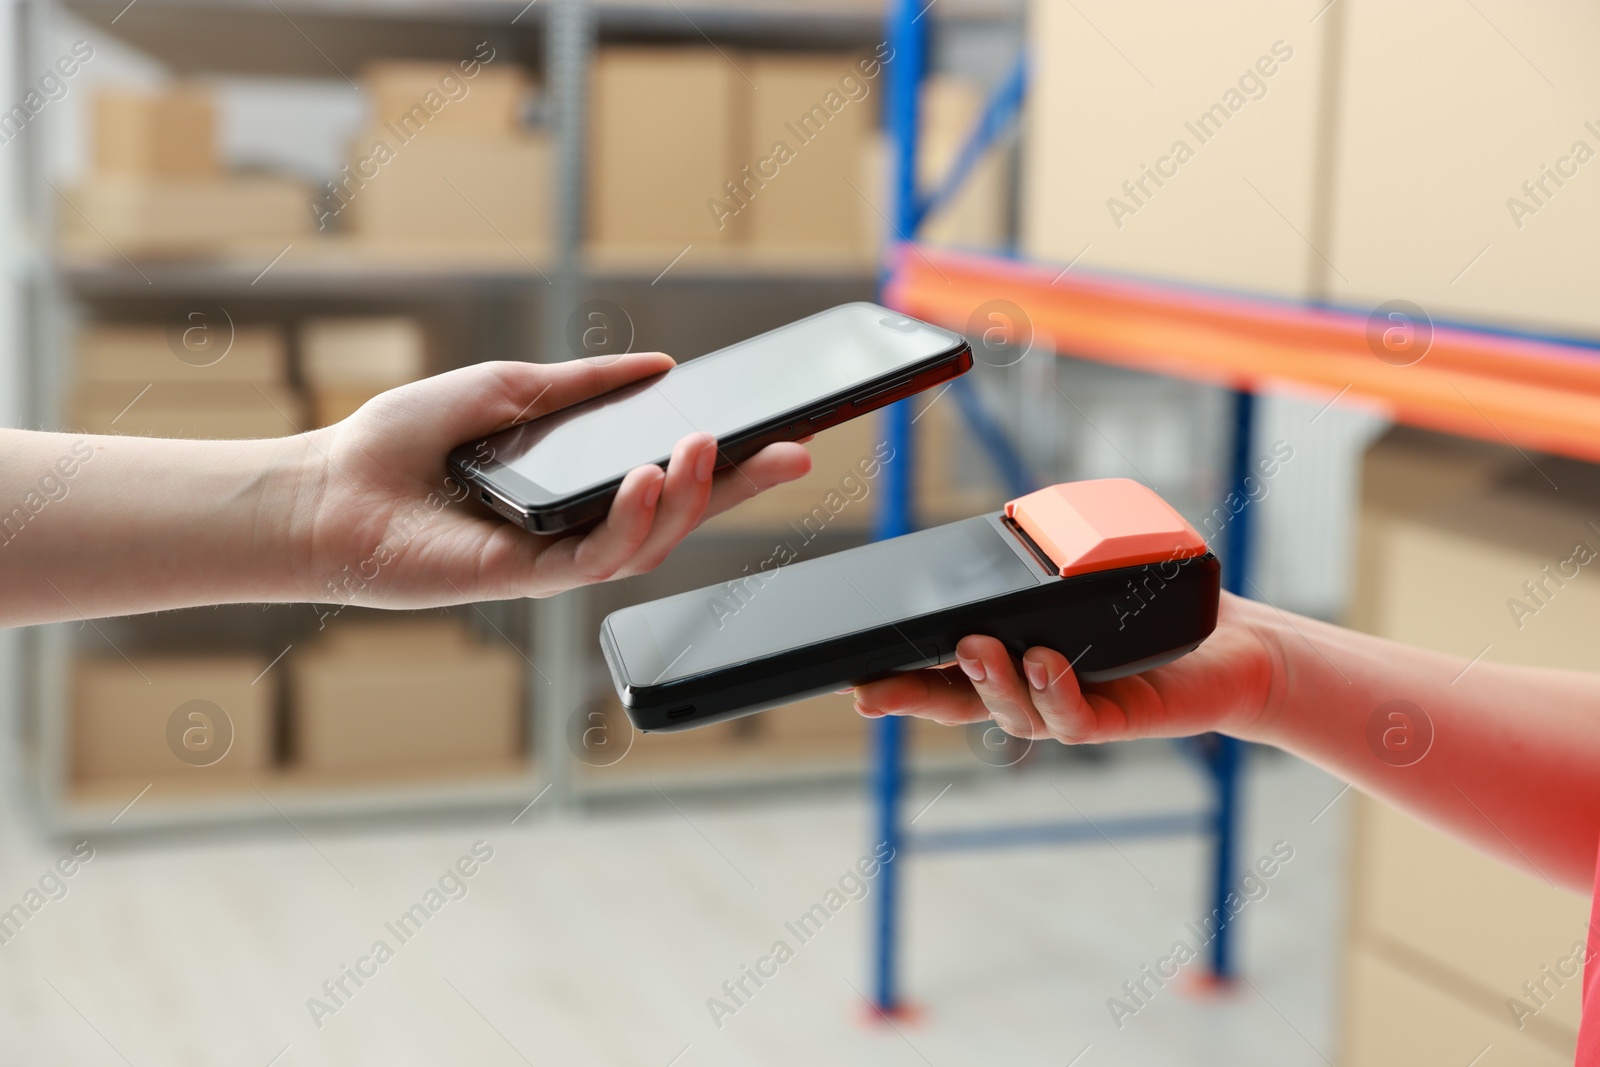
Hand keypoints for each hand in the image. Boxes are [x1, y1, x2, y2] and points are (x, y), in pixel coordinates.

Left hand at [292, 354, 810, 607]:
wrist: (331, 488)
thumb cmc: (405, 441)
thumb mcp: (507, 387)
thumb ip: (583, 385)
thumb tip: (659, 367)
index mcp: (576, 483)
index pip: (666, 471)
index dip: (725, 457)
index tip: (775, 430)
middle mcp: (577, 524)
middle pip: (677, 511)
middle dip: (740, 486)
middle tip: (792, 452)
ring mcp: (557, 556)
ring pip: (650, 540)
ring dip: (688, 496)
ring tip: (708, 448)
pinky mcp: (529, 578)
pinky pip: (599, 557)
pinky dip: (632, 518)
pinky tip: (646, 478)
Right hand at [852, 592, 1284, 743]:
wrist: (1233, 643)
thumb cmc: (1153, 606)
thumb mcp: (1089, 571)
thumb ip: (1046, 557)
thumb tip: (1014, 521)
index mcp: (1013, 657)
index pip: (943, 669)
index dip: (899, 675)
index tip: (855, 675)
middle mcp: (1031, 691)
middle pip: (957, 702)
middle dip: (911, 699)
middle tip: (873, 688)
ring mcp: (1068, 709)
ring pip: (1011, 711)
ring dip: (987, 681)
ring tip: (974, 645)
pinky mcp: (1115, 720)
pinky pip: (1073, 715)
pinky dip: (1052, 689)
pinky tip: (1045, 659)